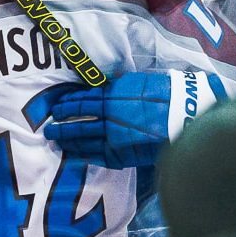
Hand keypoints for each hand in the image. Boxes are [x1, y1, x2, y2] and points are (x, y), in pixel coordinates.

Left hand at [45, 69, 224, 168]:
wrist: (186, 117)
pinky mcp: (120, 154)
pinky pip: (95, 154)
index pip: (84, 98)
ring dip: (66, 137)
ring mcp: (113, 135)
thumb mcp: (142, 82)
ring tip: (54, 138)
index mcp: (113, 93)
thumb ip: (121, 85)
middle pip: (78, 117)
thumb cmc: (169, 96)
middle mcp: (108, 114)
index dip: (69, 102)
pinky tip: (73, 153)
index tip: (58, 104)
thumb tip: (108, 83)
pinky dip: (82, 153)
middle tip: (49, 124)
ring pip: (82, 136)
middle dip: (62, 121)